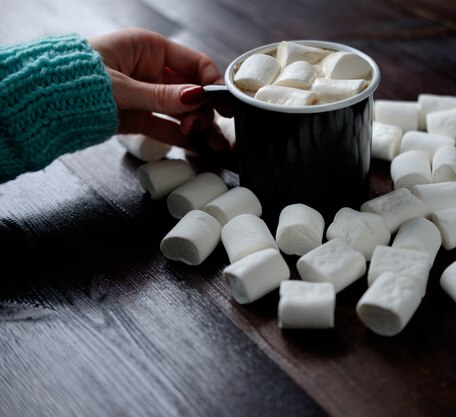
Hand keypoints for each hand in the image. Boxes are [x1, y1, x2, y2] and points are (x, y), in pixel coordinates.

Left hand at [89, 28, 229, 152]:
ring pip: (183, 112)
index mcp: (148, 48)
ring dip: (199, 129)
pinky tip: (199, 150)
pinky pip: (167, 128)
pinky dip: (182, 139)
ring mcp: (146, 95)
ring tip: (215, 148)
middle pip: (192, 91)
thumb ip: (160, 96)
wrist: (42, 103)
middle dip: (204, 111)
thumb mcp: (121, 86)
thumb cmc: (75, 80)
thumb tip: (196, 97)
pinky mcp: (138, 117)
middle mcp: (151, 70)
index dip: (212, 83)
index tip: (225, 104)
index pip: (194, 63)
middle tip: (202, 128)